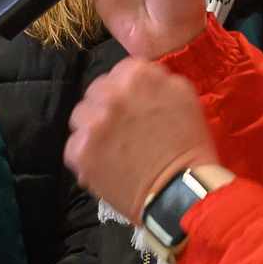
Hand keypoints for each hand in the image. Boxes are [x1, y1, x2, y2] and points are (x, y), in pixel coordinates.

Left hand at [65, 57, 218, 223]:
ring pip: (81, 116)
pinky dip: (86, 154)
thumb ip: (157, 79)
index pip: (119, 72)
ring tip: (111, 146)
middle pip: (96, 91)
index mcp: (136, 75)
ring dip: (93, 127)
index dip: (127, 90)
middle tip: (124, 128)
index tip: (135, 106)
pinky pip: (74, 144)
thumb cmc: (188, 144)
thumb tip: (141, 78)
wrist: (179, 191)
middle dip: (107, 106)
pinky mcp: (80, 151)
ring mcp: (92, 123)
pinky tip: (105, 163)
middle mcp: (110, 94)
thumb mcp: (183, 95)